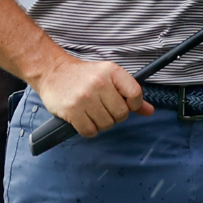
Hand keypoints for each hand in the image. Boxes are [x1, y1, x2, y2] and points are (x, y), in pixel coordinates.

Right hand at [29, 53, 151, 137]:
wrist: (52, 72)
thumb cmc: (84, 77)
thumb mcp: (109, 78)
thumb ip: (130, 94)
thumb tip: (149, 111)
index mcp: (111, 71)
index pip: (135, 94)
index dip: (132, 105)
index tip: (124, 104)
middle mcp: (99, 83)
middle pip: (121, 114)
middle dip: (114, 116)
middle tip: (103, 108)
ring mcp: (85, 97)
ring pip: (106, 124)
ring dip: (101, 123)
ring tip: (92, 112)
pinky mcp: (72, 110)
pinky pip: (90, 131)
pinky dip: (89, 129)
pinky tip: (83, 119)